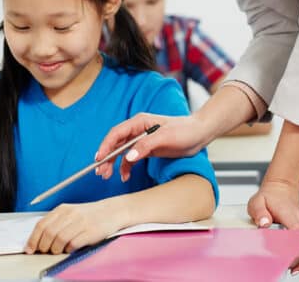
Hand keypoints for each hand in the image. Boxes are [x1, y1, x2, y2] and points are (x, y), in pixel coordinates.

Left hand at [25, 201, 124, 253]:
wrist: (113, 211)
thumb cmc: (89, 215)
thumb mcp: (71, 213)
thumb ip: (56, 223)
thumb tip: (38, 240)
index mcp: (63, 209)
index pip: (41, 225)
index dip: (33, 239)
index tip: (29, 249)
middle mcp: (71, 214)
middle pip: (48, 233)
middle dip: (43, 246)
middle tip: (45, 251)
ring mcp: (81, 222)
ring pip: (59, 240)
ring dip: (55, 249)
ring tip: (58, 250)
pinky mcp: (91, 231)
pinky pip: (73, 244)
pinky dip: (68, 249)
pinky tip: (70, 248)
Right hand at [95, 112, 211, 181]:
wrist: (199, 134)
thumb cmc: (184, 131)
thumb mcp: (165, 137)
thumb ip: (145, 146)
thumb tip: (128, 156)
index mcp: (139, 122)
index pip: (117, 133)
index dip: (106, 145)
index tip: (99, 158)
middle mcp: (138, 130)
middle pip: (116, 143)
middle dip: (107, 158)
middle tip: (101, 172)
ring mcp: (142, 140)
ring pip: (122, 152)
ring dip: (114, 164)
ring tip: (108, 176)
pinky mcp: (147, 149)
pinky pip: (131, 158)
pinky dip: (126, 167)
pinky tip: (125, 176)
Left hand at [248, 178, 298, 274]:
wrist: (282, 188)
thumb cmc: (271, 196)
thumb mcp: (258, 201)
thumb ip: (259, 212)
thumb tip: (264, 223)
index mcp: (291, 216)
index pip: (297, 236)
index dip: (292, 249)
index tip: (283, 259)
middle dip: (297, 260)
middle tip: (284, 267)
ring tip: (293, 270)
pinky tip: (297, 266)